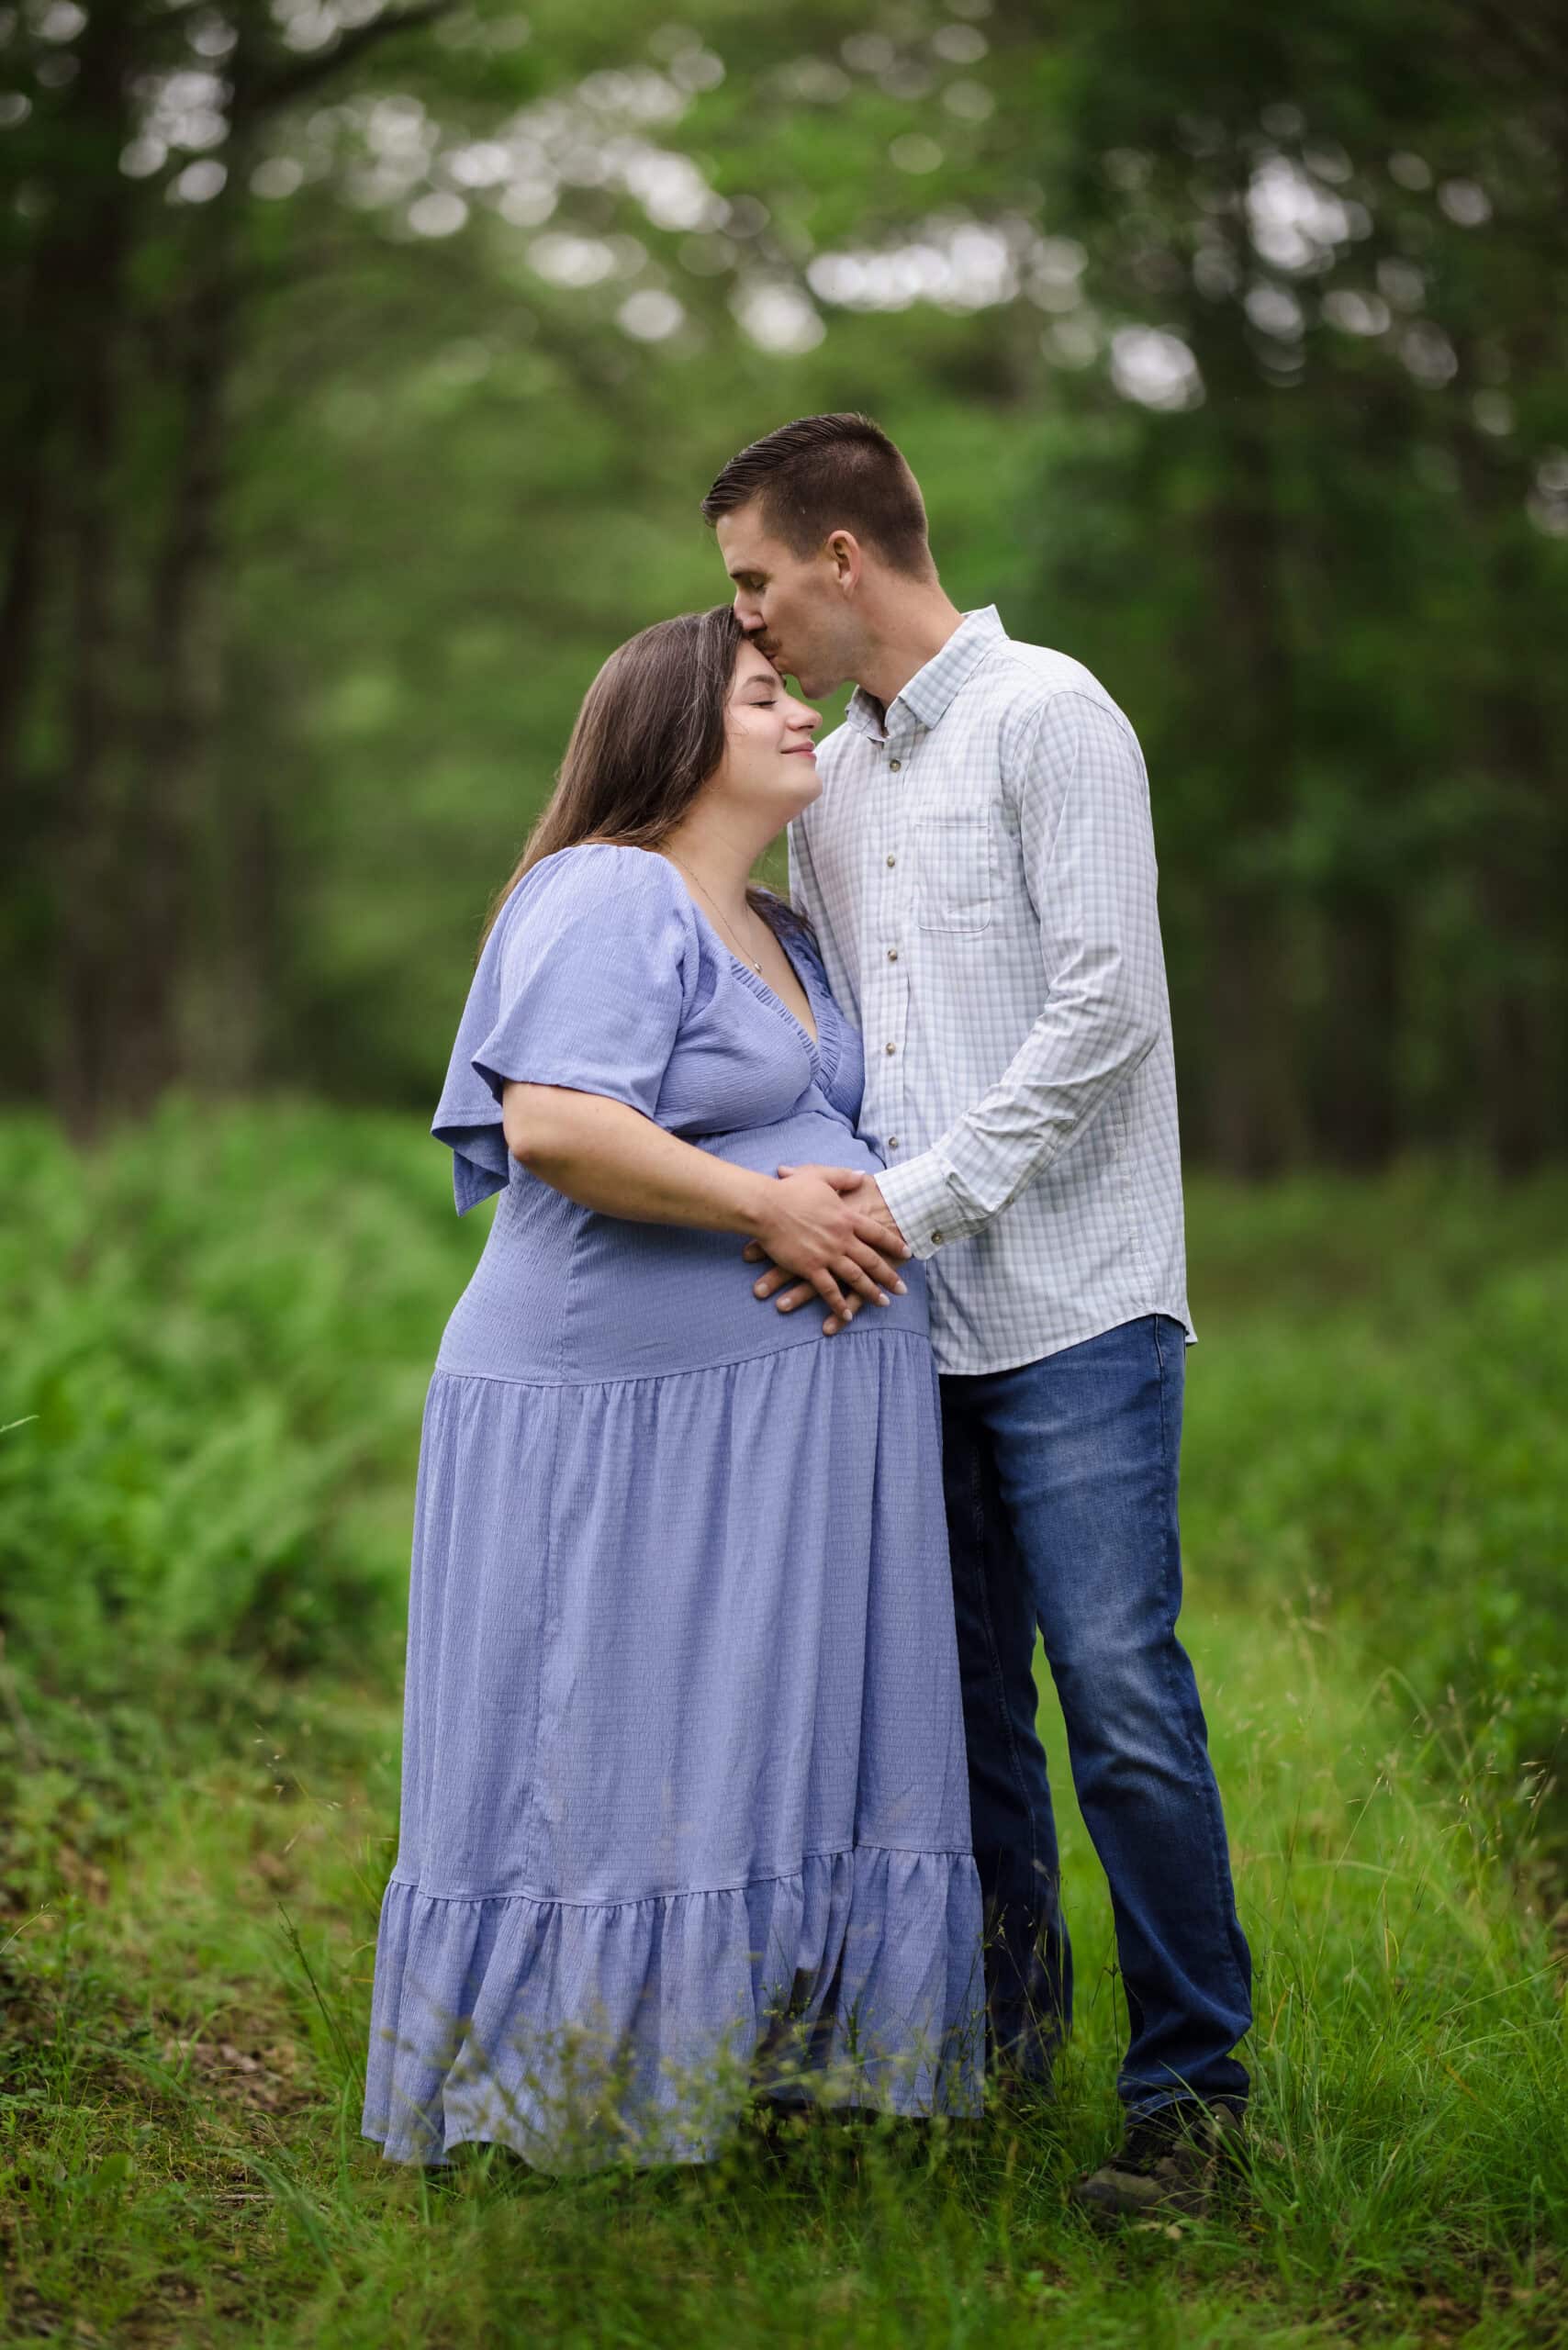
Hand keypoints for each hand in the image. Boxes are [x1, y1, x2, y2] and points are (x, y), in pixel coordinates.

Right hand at [748, 1166, 910, 1335]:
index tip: (907, 1253)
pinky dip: (839, 1304)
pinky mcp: (810, 1268)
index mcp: (847, 1217)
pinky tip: (848, 1315)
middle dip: (889, 1276)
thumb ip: (844, 1177)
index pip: (877, 1234)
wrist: (766, 1207)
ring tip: (883, 1303)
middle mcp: (842, 1239)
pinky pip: (829, 1290)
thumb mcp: (821, 1175)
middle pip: (872, 1260)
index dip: (893, 1244)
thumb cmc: (790, 1190)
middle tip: (902, 1289)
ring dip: (871, 1292)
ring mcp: (828, 1255)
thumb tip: (862, 1176)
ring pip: (856, 1278)